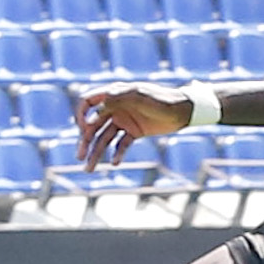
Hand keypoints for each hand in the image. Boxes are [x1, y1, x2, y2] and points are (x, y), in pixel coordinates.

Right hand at [75, 81, 194, 168]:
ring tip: (89, 169)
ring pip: (104, 138)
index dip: (81, 115)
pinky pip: (120, 144)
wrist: (183, 110)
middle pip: (93, 125)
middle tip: (80, 157)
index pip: (87, 102)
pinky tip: (115, 163)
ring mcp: (124, 120)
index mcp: (113, 94)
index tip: (82, 129)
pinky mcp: (134, 131)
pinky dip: (116, 153)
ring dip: (96, 152)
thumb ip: (117, 99)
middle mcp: (115, 107)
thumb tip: (94, 113)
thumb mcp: (139, 95)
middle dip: (85, 141)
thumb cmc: (162, 98)